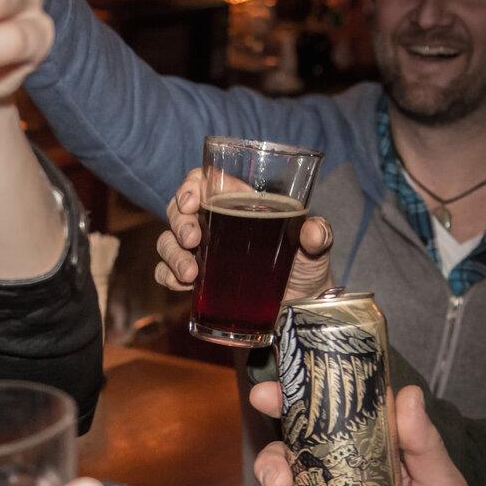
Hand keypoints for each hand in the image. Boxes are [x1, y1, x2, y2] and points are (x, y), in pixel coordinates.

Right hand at [154, 167, 333, 299]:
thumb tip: (313, 230)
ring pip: (168, 241)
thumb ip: (319, 236)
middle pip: (178, 210)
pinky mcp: (194, 279)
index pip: (202, 181)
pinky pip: (166, 272)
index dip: (190, 186)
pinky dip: (167, 277)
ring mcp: (201, 252)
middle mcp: (213, 223)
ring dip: (172, 254)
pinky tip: (182, 285)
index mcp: (237, 202)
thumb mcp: (316, 248)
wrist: (299, 304)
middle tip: (192, 240)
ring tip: (189, 274)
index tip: (192, 201)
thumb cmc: (305, 266)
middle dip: (179, 223)